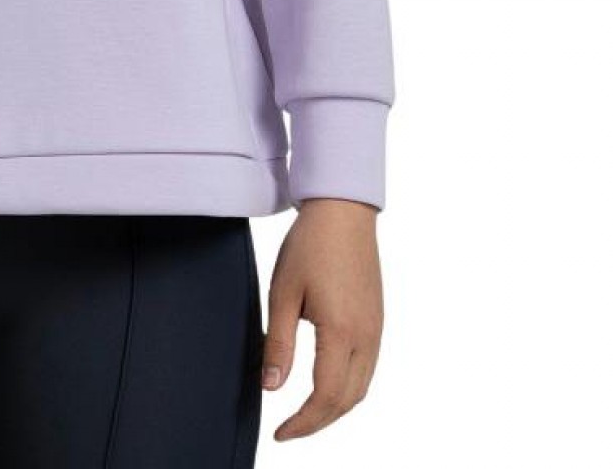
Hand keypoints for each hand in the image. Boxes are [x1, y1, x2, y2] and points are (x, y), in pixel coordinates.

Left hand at [260, 197, 383, 440]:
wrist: (343, 213)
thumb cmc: (309, 247)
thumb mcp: (283, 293)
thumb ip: (279, 344)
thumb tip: (271, 388)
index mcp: (342, 333)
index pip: (326, 398)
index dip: (303, 423)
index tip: (280, 433)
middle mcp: (367, 338)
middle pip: (348, 401)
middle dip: (319, 422)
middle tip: (289, 429)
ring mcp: (376, 330)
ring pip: (361, 387)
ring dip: (335, 407)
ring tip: (305, 413)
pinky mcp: (377, 320)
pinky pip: (367, 368)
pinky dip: (347, 387)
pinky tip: (326, 383)